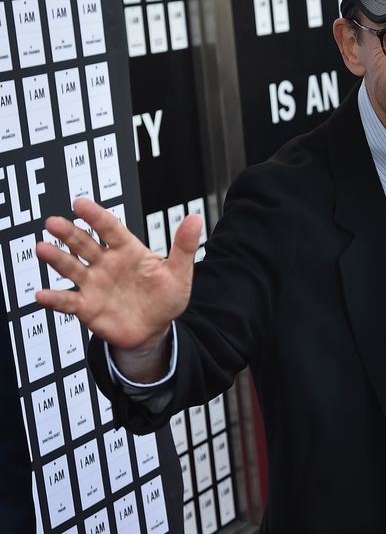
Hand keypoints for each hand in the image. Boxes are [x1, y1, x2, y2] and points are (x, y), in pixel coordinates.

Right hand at [35, 198, 202, 353]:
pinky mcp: (87, 306)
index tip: (79, 203)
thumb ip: (184, 246)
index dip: (95, 216)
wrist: (154, 330)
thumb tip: (196, 218)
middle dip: (68, 233)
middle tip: (53, 222)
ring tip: (42, 248)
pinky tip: (42, 295)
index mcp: (127, 250)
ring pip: (71, 267)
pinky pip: (68, 301)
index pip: (109, 228)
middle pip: (84, 243)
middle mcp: (105, 263)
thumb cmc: (165, 298)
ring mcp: (93, 284)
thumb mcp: (178, 273)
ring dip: (56, 258)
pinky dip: (54, 299)